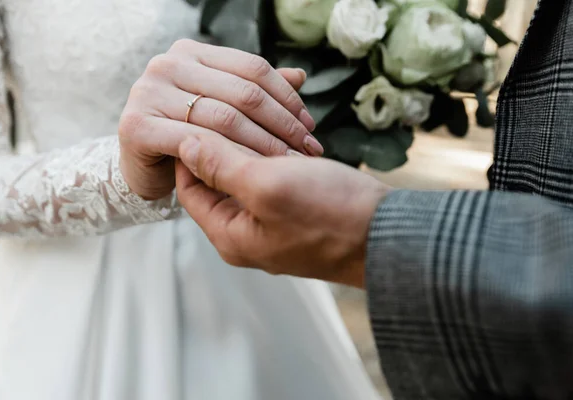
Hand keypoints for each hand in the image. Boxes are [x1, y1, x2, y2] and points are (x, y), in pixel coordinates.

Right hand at [118, 39, 321, 199]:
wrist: (142, 167)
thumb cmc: (188, 133)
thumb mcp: (224, 105)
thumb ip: (255, 90)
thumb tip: (300, 76)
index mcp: (191, 52)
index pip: (253, 68)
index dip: (288, 98)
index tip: (310, 126)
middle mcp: (167, 64)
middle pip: (243, 93)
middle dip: (283, 124)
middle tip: (307, 149)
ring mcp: (148, 92)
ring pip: (225, 118)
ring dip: (265, 145)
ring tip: (289, 163)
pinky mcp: (137, 126)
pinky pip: (198, 142)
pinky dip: (231, 159)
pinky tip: (254, 174)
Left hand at [174, 133, 390, 288]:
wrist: (388, 234)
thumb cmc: (330, 214)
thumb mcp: (267, 185)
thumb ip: (220, 166)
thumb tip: (184, 143)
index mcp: (229, 234)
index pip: (189, 186)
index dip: (189, 149)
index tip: (199, 115)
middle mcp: (246, 232)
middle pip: (218, 180)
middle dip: (226, 141)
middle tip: (236, 105)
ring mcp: (272, 223)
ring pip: (249, 175)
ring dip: (255, 144)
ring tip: (265, 112)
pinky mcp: (296, 212)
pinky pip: (275, 179)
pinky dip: (278, 154)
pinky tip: (289, 132)